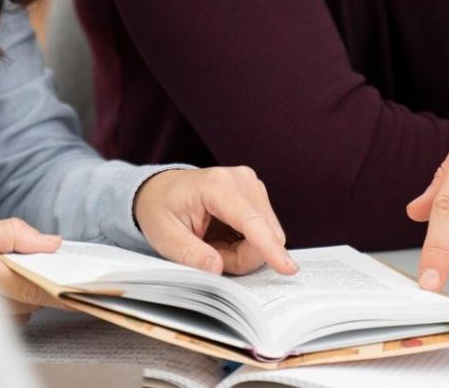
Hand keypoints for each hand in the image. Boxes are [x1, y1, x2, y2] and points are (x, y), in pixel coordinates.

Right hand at [0, 218, 62, 320]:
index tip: (78, 290)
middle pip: (29, 302)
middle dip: (35, 284)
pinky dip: (13, 306)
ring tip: (1, 276)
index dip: (57, 290)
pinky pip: (11, 320)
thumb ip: (14, 234)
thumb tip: (53, 244)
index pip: (30, 287)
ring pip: (22, 313)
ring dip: (23, 297)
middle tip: (24, 264)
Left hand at [133, 166, 297, 275]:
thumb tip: (216, 269)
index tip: (288, 269)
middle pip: (265, 235)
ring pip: (268, 238)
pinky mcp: (257, 195)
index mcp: (217, 185)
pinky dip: (245, 244)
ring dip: (241, 252)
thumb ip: (189, 254)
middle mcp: (242, 180)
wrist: (160, 189)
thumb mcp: (164, 236)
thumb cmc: (161, 209)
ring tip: (212, 242)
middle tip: (208, 252)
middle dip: (239, 256)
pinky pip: (265, 234)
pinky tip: (223, 236)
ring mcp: (253, 185)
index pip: (251, 222)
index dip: (270, 248)